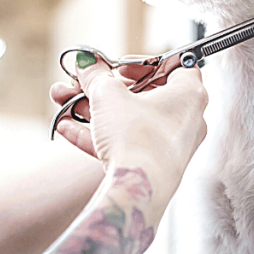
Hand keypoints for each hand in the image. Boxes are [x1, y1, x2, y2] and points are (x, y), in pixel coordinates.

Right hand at [50, 55, 207, 196]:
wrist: (137, 190)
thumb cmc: (137, 138)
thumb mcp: (108, 95)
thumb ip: (96, 76)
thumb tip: (87, 64)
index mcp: (189, 94)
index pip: (175, 66)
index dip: (144, 62)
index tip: (119, 67)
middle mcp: (186, 120)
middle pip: (144, 94)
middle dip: (104, 88)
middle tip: (83, 83)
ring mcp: (171, 145)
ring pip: (129, 119)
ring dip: (94, 110)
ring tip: (65, 102)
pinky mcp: (154, 165)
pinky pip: (126, 143)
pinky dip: (100, 134)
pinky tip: (67, 128)